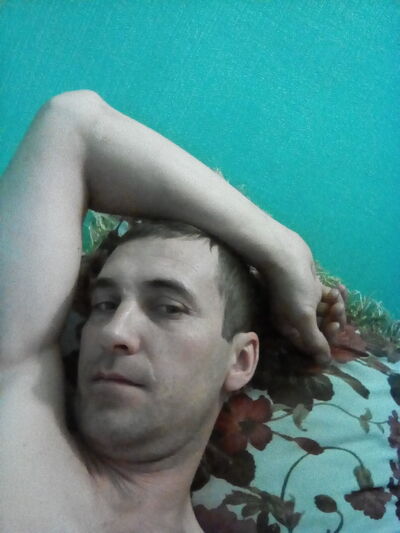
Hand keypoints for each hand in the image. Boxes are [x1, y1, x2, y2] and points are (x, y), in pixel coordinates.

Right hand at [261, 231, 346, 364]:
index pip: (312, 344)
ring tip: (336, 295)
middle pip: (322, 330)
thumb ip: (314, 341)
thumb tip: (324, 363)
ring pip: (327, 314)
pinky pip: (328, 299)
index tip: (334, 326)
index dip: (326, 340)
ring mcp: (304, 303)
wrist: (284, 254)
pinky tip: (339, 287)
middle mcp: (295, 318)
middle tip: (336, 309)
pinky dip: (335, 296)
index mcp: (289, 328)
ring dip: (337, 307)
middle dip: (333, 321)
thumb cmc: (290, 287)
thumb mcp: (302, 317)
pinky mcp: (311, 289)